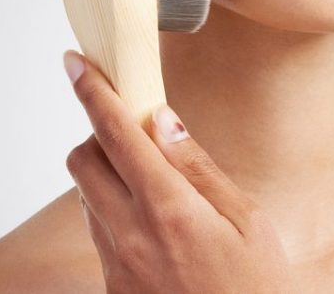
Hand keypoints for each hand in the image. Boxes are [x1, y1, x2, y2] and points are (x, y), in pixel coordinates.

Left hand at [63, 50, 294, 292]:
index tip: (75, 62)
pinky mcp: (114, 288)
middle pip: (82, 159)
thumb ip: (199, 166)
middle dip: (98, 131)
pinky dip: (112, 207)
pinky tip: (153, 218)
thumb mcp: (248, 220)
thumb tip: (163, 120)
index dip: (91, 91)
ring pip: (86, 195)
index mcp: (168, 209)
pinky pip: (98, 231)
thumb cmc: (258, 288)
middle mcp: (130, 235)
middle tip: (135, 129)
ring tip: (152, 176)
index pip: (115, 133)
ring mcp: (116, 265)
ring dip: (105, 171)